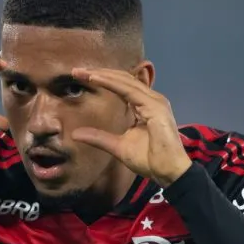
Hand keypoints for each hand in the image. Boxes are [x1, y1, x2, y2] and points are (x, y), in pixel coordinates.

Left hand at [70, 68, 191, 186]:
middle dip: (100, 72)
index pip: (122, 86)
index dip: (103, 79)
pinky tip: (95, 79)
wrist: (167, 172)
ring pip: (125, 81)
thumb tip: (75, 134)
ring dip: (103, 74)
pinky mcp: (155, 106)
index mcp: (145, 105)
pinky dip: (111, 83)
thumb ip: (99, 138)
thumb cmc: (149, 160)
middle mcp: (151, 99)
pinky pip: (129, 90)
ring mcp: (155, 101)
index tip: (81, 76)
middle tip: (77, 71)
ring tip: (83, 72)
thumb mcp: (118, 146)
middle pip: (123, 79)